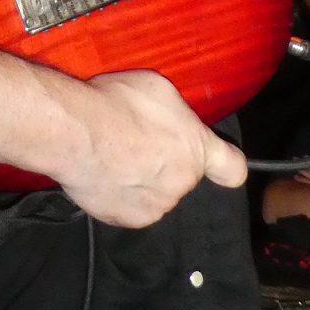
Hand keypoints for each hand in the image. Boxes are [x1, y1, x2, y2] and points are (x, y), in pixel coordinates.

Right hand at [53, 69, 246, 228]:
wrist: (77, 134)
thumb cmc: (118, 105)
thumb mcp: (159, 90)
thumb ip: (176, 115)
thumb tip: (173, 123)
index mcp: (197, 150)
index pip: (232, 168)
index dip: (225, 166)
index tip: (218, 165)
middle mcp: (182, 183)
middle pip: (181, 177)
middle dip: (164, 162)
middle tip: (135, 140)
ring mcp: (155, 206)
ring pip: (153, 193)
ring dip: (140, 179)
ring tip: (113, 154)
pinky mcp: (125, 219)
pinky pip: (126, 206)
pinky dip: (117, 193)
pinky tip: (102, 171)